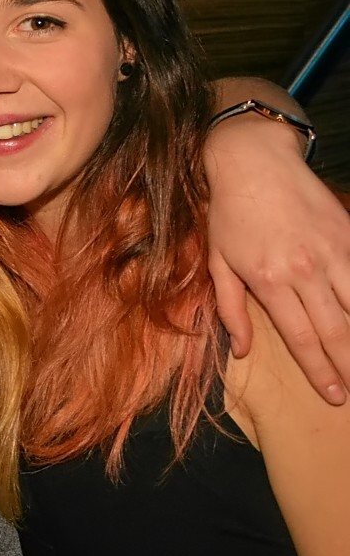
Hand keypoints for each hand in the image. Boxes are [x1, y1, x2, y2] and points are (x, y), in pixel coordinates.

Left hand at [206, 113, 349, 403]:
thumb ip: (231, 309)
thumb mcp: (218, 261)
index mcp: (270, 281)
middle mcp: (305, 270)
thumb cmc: (230, 214)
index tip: (333, 395)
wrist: (254, 161)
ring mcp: (333, 252)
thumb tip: (242, 351)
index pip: (302, 337)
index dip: (319, 370)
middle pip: (337, 330)